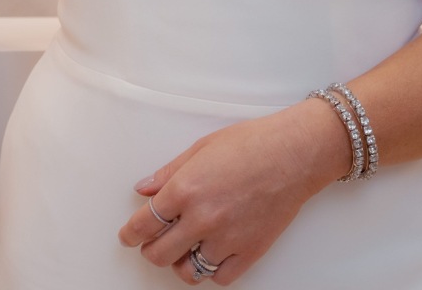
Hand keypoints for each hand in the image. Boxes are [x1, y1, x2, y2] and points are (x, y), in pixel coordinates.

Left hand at [117, 100, 341, 284]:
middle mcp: (202, 218)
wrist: (294, 154)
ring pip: (188, 271)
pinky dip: (210, 272)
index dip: (130, 234)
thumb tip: (143, 189)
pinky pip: (220, 278)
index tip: (128, 237)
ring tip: (181, 252)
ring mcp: (226, 238)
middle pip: (159, 253)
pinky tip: (209, 257)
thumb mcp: (200, 149)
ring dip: (179, 263)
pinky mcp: (250, 251)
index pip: (143, 223)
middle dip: (149, 250)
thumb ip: (167, 173)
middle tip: (151, 244)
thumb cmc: (252, 144)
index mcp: (184, 189)